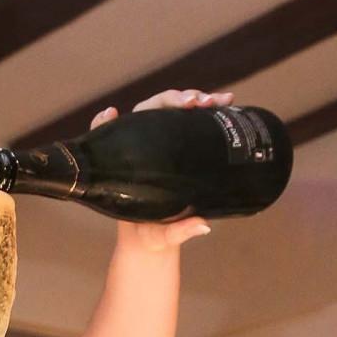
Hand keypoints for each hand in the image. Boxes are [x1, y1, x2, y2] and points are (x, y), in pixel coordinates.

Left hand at [91, 88, 231, 252]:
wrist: (157, 238)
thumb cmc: (151, 236)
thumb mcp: (161, 235)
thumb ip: (178, 231)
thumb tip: (202, 226)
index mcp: (127, 165)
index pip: (113, 135)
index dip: (107, 123)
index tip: (112, 113)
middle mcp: (143, 148)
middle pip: (150, 113)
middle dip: (173, 100)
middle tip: (195, 103)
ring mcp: (163, 144)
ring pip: (174, 112)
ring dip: (196, 99)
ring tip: (218, 100)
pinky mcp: (183, 146)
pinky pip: (194, 122)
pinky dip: (211, 110)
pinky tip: (229, 103)